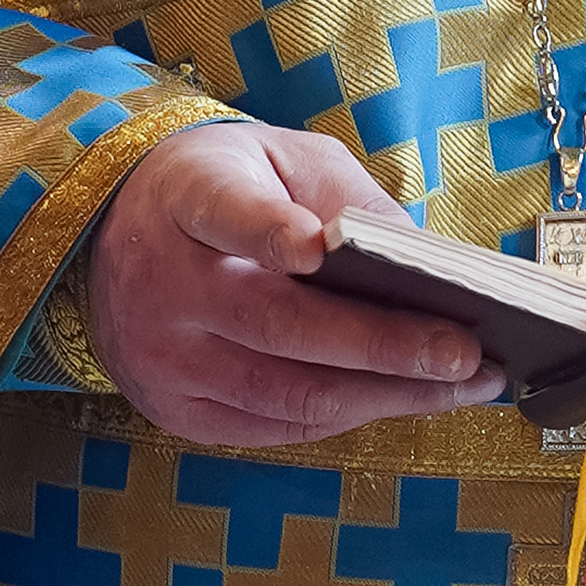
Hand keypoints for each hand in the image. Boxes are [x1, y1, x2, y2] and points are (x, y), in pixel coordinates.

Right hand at [87, 117, 506, 447]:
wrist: (120, 230)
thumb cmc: (227, 187)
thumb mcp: (281, 158)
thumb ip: (345, 199)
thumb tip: (426, 264)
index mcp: (188, 198)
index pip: (227, 214)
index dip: (270, 233)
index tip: (319, 248)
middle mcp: (164, 283)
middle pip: (280, 325)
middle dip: (384, 345)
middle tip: (465, 353)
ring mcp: (164, 356)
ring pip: (286, 393)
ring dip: (386, 396)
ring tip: (461, 386)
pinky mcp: (175, 409)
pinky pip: (274, 427)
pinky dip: (347, 415)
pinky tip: (402, 399)